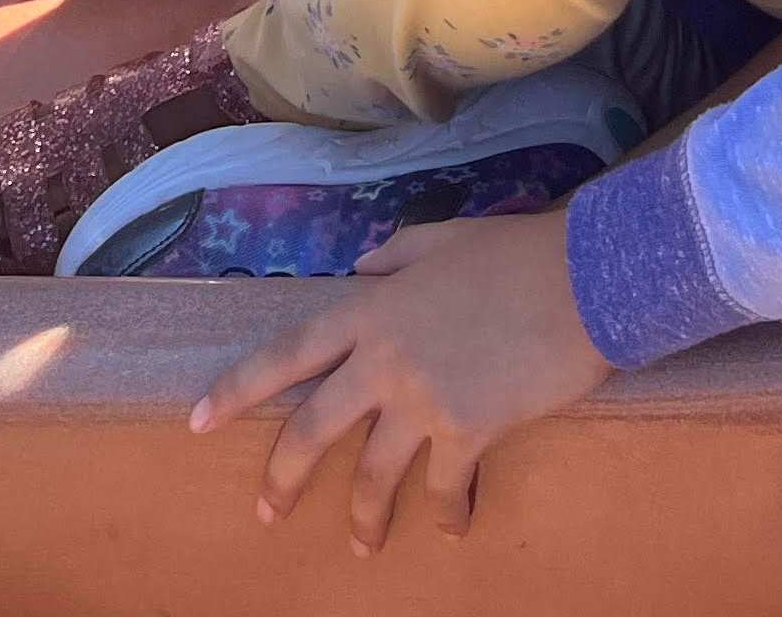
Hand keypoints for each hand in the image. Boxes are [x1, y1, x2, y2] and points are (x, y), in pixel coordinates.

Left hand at [191, 209, 610, 553]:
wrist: (584, 277)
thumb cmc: (520, 252)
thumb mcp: (445, 237)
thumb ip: (396, 255)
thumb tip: (365, 267)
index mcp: (372, 308)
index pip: (284, 353)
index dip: (235, 389)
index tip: (197, 420)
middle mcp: (383, 358)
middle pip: (310, 428)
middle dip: (283, 476)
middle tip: (267, 511)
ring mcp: (422, 398)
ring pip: (372, 472)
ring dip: (365, 516)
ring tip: (363, 545)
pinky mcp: (468, 428)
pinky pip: (444, 484)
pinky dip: (448, 510)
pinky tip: (453, 525)